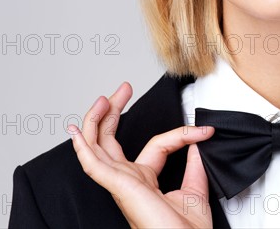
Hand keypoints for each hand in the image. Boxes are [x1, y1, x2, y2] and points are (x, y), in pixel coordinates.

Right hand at [68, 82, 214, 228]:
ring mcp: (122, 184)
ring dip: (96, 121)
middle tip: (122, 90)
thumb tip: (198, 139)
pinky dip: (83, 148)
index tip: (203, 130)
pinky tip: (76, 133)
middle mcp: (129, 181)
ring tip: (104, 99)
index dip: (181, 133)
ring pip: (98, 148)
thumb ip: (194, 164)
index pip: (156, 144)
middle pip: (111, 141)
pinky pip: (95, 166)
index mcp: (145, 181)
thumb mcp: (195, 190)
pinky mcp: (120, 188)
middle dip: (113, 112)